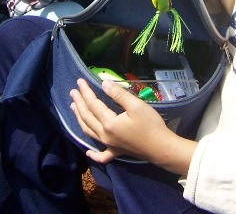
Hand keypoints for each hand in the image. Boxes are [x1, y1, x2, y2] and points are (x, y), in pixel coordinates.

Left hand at [69, 78, 194, 173]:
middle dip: (79, 103)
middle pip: (87, 117)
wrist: (162, 148)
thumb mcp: (136, 105)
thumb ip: (119, 94)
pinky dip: (93, 154)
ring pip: (89, 132)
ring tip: (74, 108)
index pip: (93, 104)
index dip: (85, 92)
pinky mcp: (117, 152)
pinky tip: (88, 152)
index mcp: (109, 122)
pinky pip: (102, 155)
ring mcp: (109, 145)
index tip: (79, 81)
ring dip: (80, 119)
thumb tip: (103, 84)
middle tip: (73, 91)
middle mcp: (105, 135)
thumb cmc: (150, 125)